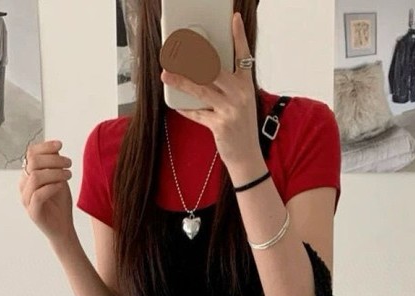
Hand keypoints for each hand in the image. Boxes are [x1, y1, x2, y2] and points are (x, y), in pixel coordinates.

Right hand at [19, 139, 73, 243]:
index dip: (45, 147)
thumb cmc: (60, 203)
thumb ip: (55, 165)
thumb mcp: (59, 179)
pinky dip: (51, 187)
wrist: (63, 228)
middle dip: (53, 159)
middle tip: (69, 163)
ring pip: (35, 177)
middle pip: (33, 162)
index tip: (60, 145)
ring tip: (69, 175)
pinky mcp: (32, 212)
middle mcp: (24, 185)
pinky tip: (61, 186)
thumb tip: (55, 146)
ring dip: (55, 173)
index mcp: (28, 175)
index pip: (30, 153)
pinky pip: (38, 194)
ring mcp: (26, 199)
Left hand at [160, 12, 263, 180]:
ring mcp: (231, 110)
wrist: (248, 157)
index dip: (239, 36)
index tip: (234, 19)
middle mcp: (241, 95)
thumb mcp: (240, 103)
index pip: (244, 56)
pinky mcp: (220, 125)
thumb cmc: (241, 129)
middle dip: (194, 58)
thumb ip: (225, 87)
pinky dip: (185, 109)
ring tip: (166, 74)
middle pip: (215, 69)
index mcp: (247, 86)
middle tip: (178, 50)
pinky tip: (176, 103)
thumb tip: (200, 73)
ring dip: (181, 81)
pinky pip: (197, 113)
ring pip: (201, 89)